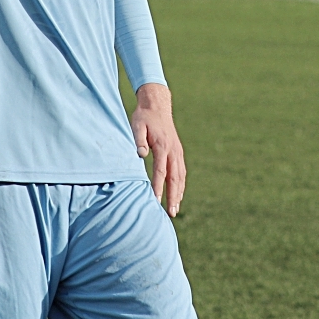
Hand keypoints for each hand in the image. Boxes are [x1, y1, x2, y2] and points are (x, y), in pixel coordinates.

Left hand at [130, 83, 185, 216]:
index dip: (158, 187)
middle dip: (173, 196)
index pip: (160, 171)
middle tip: (171, 213)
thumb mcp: (137, 125)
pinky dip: (181, 185)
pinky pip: (181, 172)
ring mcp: (178, 152)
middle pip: (175, 178)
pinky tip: (178, 195)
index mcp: (163, 146)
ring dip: (179, 194)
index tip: (155, 201)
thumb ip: (139, 140)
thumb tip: (140, 154)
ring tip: (175, 209)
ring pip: (180, 176)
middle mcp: (173, 151)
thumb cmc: (144, 117)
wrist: (157, 105)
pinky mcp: (178, 152)